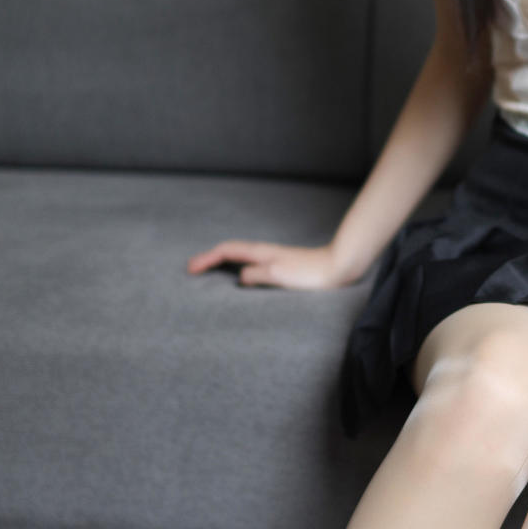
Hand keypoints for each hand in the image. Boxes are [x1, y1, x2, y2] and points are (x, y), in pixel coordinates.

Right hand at [187, 240, 358, 289]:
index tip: (190, 269)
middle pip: (230, 250)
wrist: (337, 267)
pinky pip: (249, 262)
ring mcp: (272, 257)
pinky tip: (239, 276)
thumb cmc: (311, 274)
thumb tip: (239, 278)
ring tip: (208, 270)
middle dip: (209, 257)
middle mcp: (264, 252)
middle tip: (192, 268)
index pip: (226, 251)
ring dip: (221, 261)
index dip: (206, 258)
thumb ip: (257, 274)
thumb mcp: (279, 275)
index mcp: (261, 253)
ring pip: (239, 255)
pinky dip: (236, 266)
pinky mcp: (280, 265)